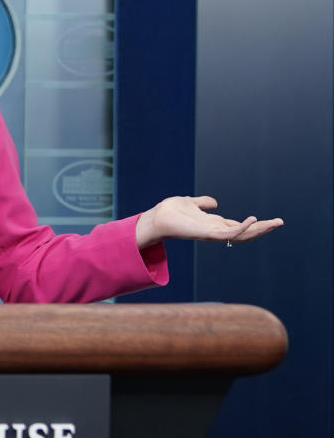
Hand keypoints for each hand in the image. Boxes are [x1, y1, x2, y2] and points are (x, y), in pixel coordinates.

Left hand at [135, 195, 282, 248]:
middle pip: (244, 232)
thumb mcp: (190, 203)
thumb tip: (215, 202)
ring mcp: (212, 233)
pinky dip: (241, 228)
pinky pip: (228, 234)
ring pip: (241, 235)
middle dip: (262, 228)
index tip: (271, 221)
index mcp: (213, 224)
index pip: (238, 226)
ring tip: (274, 223)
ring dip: (258, 230)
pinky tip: (252, 219)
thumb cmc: (170, 212)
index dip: (254, 224)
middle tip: (280, 222)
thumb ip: (202, 203)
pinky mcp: (207, 234)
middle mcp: (215, 230)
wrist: (156, 218)